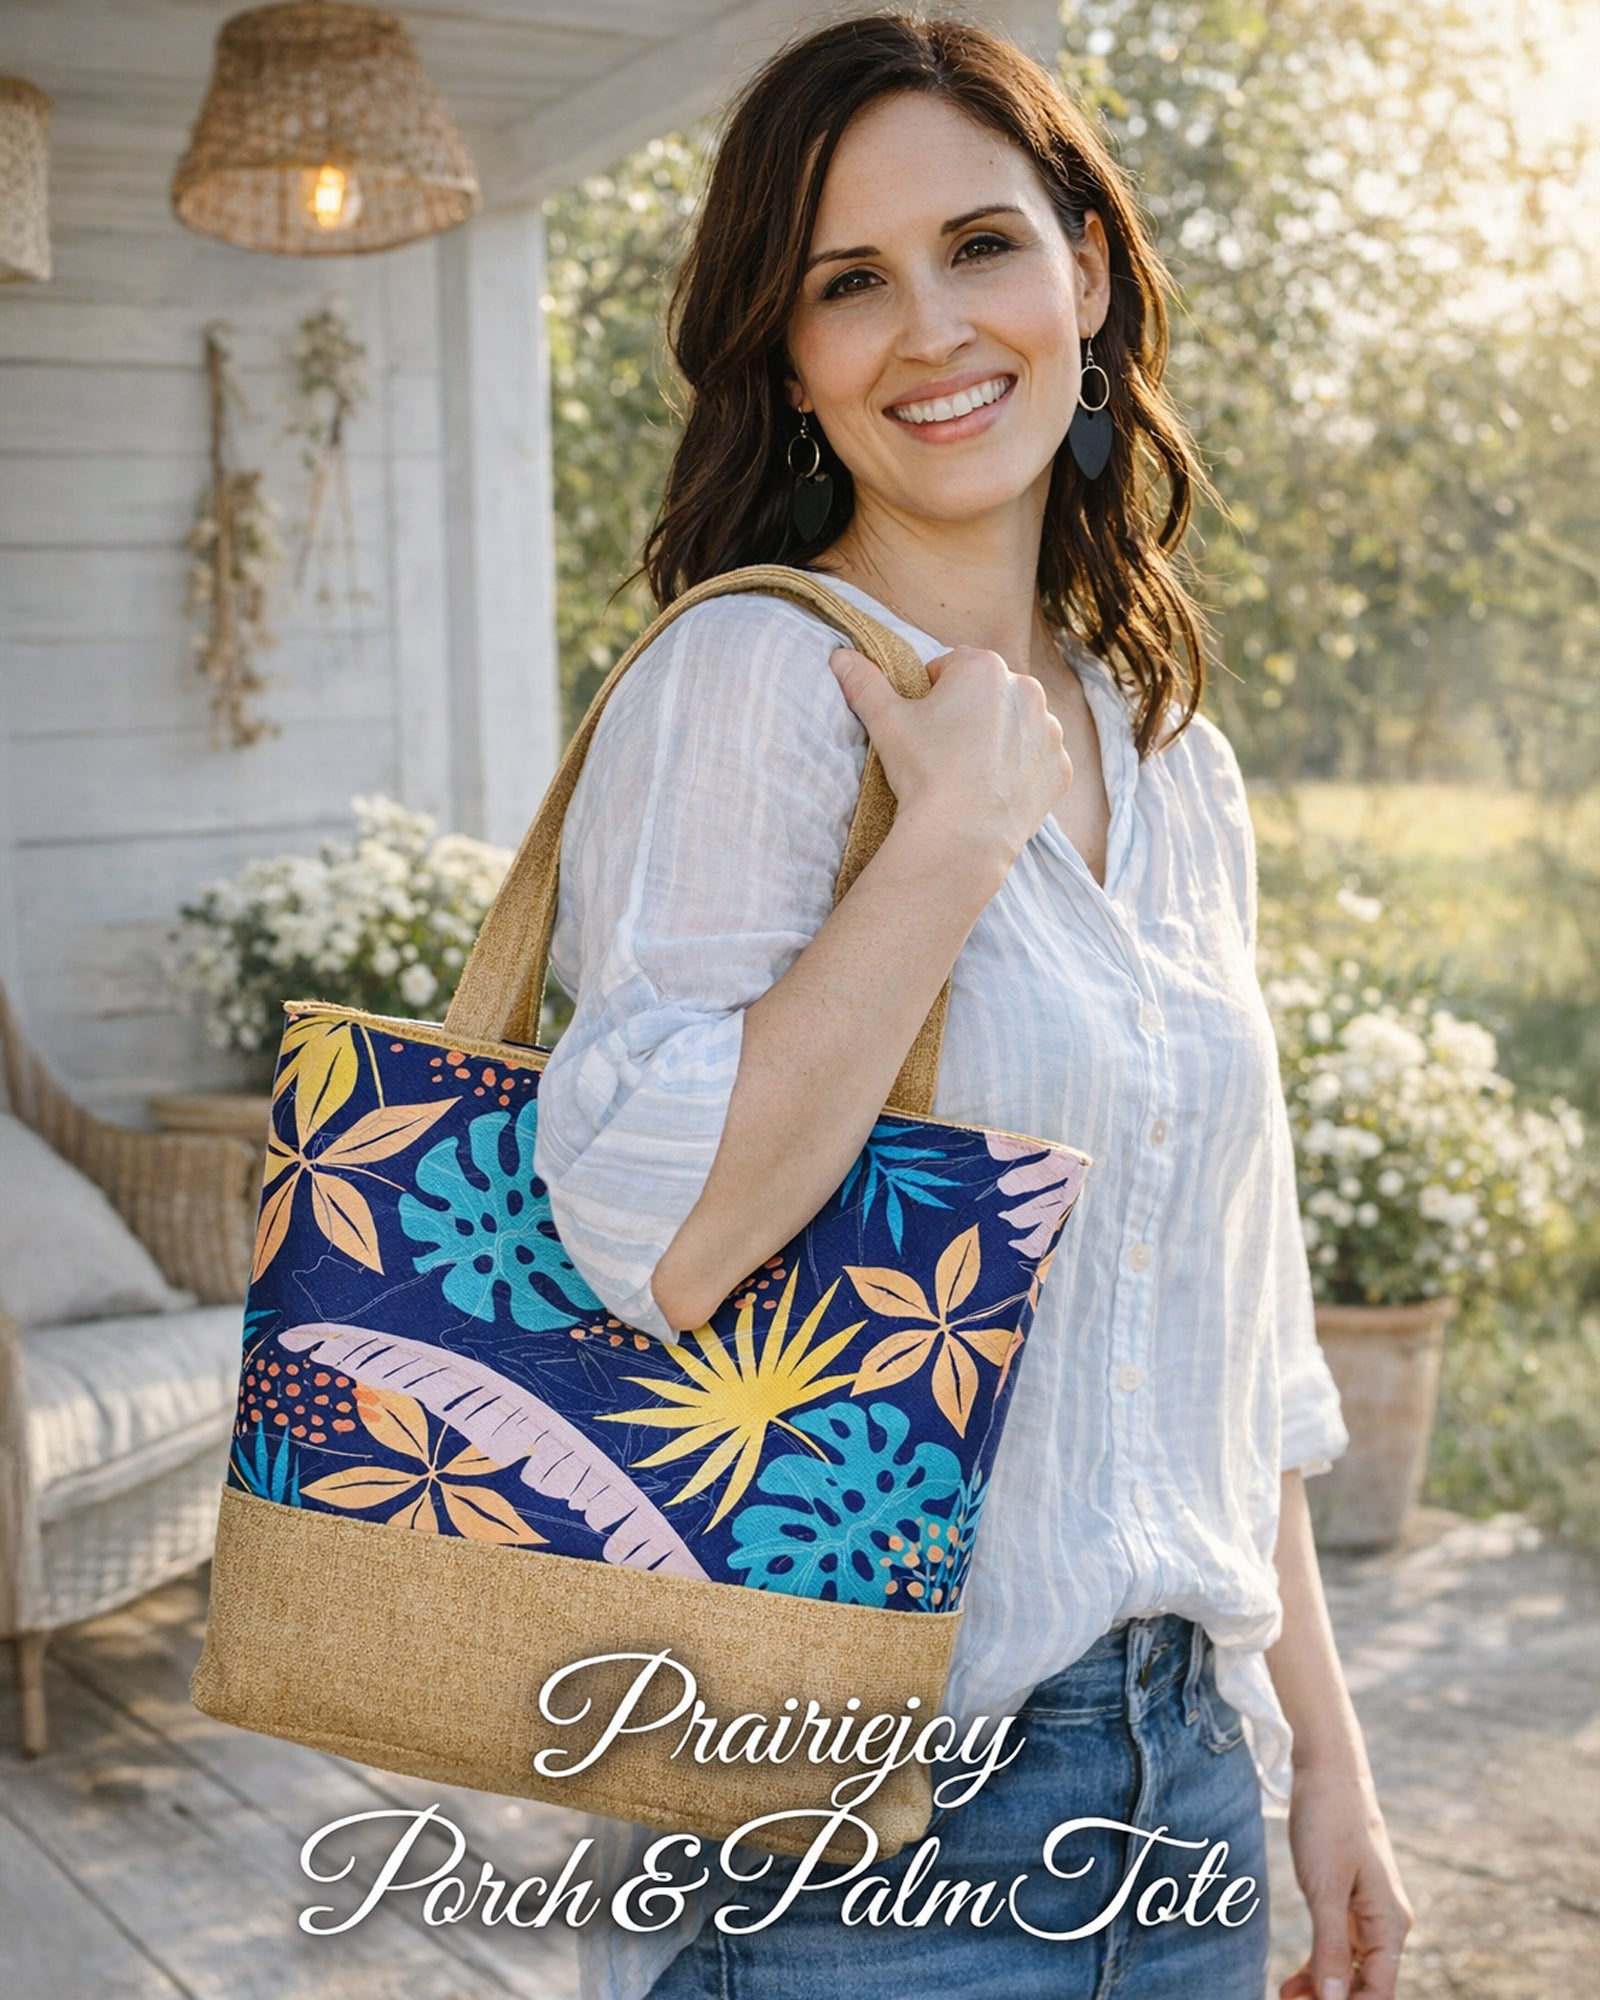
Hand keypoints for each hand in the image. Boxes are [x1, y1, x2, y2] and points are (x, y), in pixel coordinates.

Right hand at [829, 643, 1071, 864]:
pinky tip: (994, 790)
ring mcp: (1050, 730)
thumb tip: (839, 657)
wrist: (962, 834)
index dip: (931, 696)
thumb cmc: (924, 771)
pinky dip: (1020, 771)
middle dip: (969, 713)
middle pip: (988, 694)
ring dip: (998, 739)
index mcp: (985, 666)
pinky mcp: (1060, 767)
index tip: (923, 726)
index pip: (951, 668)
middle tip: (943, 751)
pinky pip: (1037, 760)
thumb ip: (864, 683)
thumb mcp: (886, 721)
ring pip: (1016, 725)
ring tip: (969, 772)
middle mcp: (1027, 688)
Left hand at [1280, 1762, 1412, 1998]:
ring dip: (1321, 1990)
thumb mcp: (1325, 1888)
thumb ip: (1329, 1946)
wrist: (1327, 1771)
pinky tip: (1293, 1982)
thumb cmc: (1328, 1823)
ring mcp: (1367, 1912)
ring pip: (1348, 1968)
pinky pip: (1337, 1945)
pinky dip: (1318, 1965)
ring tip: (1285, 1999)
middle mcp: (1385, 1924)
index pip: (1379, 1991)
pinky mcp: (1348, 1899)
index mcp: (1389, 1924)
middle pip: (1366, 1984)